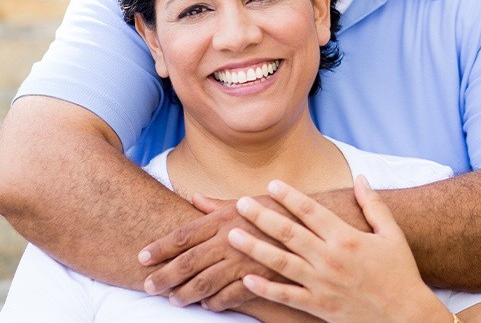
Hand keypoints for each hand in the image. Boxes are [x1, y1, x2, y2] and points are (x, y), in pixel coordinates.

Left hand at [138, 194, 291, 309]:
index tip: (142, 256)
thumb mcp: (245, 202)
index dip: (161, 247)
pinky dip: (217, 302)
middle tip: (147, 285)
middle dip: (165, 274)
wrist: (314, 223)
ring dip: (186, 293)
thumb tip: (193, 198)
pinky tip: (207, 306)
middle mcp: (230, 238)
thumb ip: (216, 205)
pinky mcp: (261, 277)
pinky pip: (232, 295)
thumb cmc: (277, 209)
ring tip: (172, 299)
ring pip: (206, 282)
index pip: (184, 234)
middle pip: (189, 260)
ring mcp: (244, 260)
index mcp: (224, 218)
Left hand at [228, 176, 446, 322]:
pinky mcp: (319, 307)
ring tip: (232, 236)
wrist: (407, 317)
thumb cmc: (400, 272)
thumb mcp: (391, 233)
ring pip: (281, 263)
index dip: (290, 196)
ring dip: (254, 248)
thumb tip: (360, 177)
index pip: (311, 211)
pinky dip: (265, 289)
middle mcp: (330, 259)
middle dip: (262, 216)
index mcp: (346, 238)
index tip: (272, 184)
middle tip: (240, 203)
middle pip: (289, 233)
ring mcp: (322, 285)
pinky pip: (287, 297)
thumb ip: (373, 204)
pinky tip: (246, 279)